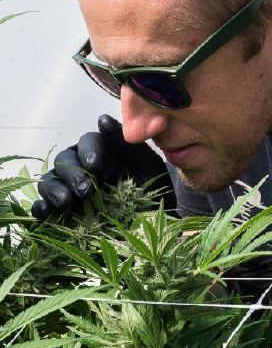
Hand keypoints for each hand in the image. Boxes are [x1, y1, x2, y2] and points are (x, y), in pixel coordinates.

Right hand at [32, 114, 175, 218]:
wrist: (154, 228)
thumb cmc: (153, 193)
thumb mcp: (147, 167)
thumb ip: (126, 144)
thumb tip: (102, 119)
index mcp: (104, 152)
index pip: (88, 142)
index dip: (88, 151)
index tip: (96, 166)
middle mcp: (83, 167)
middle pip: (65, 159)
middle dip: (73, 173)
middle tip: (86, 191)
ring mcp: (71, 189)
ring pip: (50, 179)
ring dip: (54, 188)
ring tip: (66, 202)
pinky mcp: (64, 211)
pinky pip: (44, 205)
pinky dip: (41, 207)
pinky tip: (45, 212)